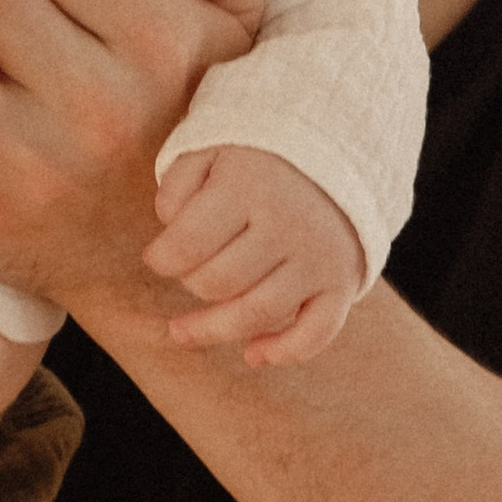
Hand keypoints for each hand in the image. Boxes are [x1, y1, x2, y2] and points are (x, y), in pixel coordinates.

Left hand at [146, 145, 363, 363]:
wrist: (340, 147)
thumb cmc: (260, 154)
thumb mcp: (210, 147)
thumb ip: (177, 185)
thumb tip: (169, 230)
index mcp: (249, 187)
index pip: (187, 245)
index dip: (161, 259)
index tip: (157, 257)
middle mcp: (288, 225)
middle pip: (218, 283)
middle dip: (190, 282)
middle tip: (187, 269)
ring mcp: (319, 258)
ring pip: (257, 314)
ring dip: (214, 330)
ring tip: (182, 332)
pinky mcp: (343, 281)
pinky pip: (316, 332)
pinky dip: (285, 351)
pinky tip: (253, 355)